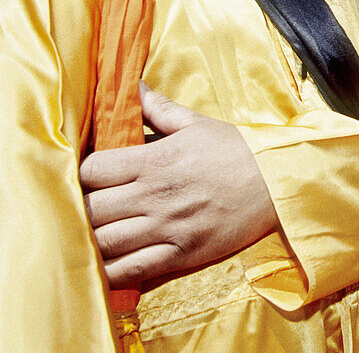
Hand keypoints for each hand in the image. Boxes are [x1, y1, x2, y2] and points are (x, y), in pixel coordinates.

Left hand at [81, 82, 276, 287]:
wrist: (279, 182)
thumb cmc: (237, 150)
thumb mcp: (196, 123)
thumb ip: (157, 108)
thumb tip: (130, 85)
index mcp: (155, 160)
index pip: (92, 169)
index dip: (80, 174)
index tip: (86, 177)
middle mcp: (154, 195)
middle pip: (91, 208)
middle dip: (79, 208)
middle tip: (83, 209)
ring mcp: (167, 228)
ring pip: (105, 242)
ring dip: (90, 240)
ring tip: (87, 236)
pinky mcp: (181, 254)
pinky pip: (132, 270)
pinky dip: (110, 273)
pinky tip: (101, 268)